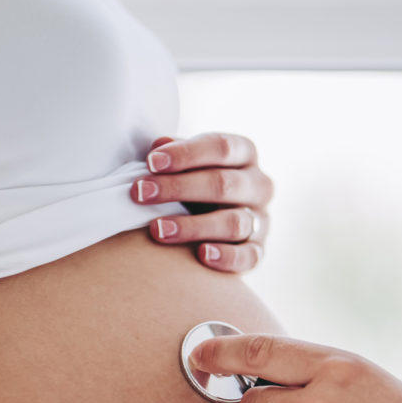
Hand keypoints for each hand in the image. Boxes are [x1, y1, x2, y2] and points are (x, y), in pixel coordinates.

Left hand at [131, 133, 272, 272]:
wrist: (215, 223)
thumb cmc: (195, 183)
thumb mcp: (188, 163)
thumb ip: (175, 154)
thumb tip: (158, 146)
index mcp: (244, 153)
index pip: (220, 147)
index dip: (186, 154)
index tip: (151, 162)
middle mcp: (258, 185)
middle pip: (224, 184)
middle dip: (179, 188)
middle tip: (140, 193)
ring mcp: (261, 219)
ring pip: (233, 222)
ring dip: (193, 226)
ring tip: (158, 230)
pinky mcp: (258, 250)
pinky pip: (248, 256)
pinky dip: (226, 256)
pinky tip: (202, 255)